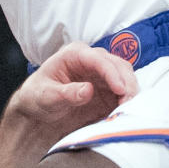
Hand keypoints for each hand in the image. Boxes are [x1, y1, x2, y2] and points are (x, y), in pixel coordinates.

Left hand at [15, 41, 137, 137]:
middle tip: (128, 104)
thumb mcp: (46, 95)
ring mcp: (102, 75)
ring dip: (131, 93)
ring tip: (128, 111)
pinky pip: (124, 93)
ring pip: (126, 77)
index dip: (112, 73)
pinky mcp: (108, 90)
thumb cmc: (38, 96)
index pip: (99, 59)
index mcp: (75, 54)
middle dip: (127, 84)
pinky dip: (128, 102)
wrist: (38, 108)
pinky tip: (125, 113)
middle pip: (119, 66)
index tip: (121, 90)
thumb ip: (66, 93)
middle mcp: (92, 60)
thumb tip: (88, 90)